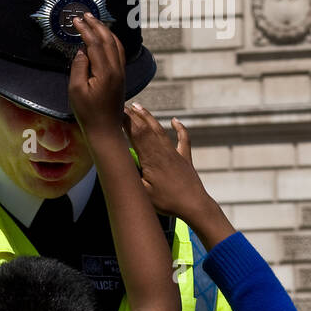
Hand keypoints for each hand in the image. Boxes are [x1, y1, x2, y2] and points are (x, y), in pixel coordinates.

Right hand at [68, 14, 126, 140]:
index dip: (85, 30)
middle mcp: (116, 69)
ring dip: (106, 31)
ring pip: (116, 45)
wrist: (105, 130)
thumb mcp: (76, 90)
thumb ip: (79, 67)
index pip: (95, 43)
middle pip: (108, 40)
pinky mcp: (121, 77)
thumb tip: (82, 50)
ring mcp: (121, 73)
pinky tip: (105, 39)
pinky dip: (112, 41)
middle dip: (97, 25)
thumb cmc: (88, 113)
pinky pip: (119, 52)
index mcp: (105, 71)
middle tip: (86, 15)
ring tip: (95, 22)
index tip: (76, 20)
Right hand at [123, 103, 207, 220]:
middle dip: (133, 115)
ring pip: (160, 130)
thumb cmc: (167, 202)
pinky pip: (183, 139)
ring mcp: (175, 153)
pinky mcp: (185, 158)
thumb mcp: (143, 193)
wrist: (194, 205)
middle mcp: (162, 151)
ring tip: (138, 107)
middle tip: (122, 104)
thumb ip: (131, 175)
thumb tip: (118, 163)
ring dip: (149, 117)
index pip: (135, 133)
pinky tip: (176, 120)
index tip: (115, 110)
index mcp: (150, 158)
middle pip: (146, 128)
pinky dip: (180, 128)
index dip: (125, 120)